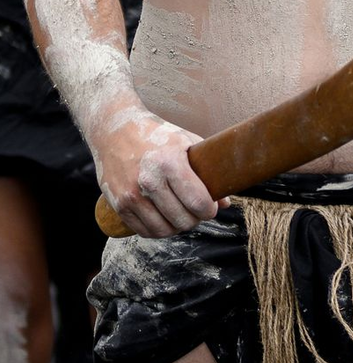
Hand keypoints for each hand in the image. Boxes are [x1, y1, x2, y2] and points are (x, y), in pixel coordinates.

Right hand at [94, 107, 222, 237]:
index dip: (209, 210)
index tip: (212, 208)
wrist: (115, 132)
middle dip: (196, 219)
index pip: (197, 201)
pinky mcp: (119, 206)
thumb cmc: (157, 136)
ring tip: (183, 216)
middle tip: (198, 212)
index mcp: (170, 162)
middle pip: (182, 219)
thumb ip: (207, 170)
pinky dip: (159, 230)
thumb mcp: (187, 142)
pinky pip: (144, 231)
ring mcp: (131, 195)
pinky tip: (165, 219)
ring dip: (178, 227)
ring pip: (164, 230)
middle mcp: (149, 181)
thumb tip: (226, 202)